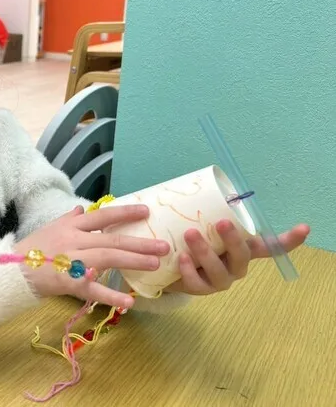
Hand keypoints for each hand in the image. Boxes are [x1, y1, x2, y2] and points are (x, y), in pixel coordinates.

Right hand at [15, 205, 169, 308]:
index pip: (103, 215)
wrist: (12, 270)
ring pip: (107, 258)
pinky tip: (130, 302)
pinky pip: (93, 290)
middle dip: (139, 242)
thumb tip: (85, 207)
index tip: (147, 211)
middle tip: (164, 245)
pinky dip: (111, 296)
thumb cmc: (33, 248)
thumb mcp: (51, 227)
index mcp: (71, 225)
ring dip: (133, 261)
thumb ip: (70, 218)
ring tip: (156, 264)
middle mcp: (74, 240)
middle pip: (111, 239)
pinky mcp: (68, 283)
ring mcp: (72, 261)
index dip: (125, 212)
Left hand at [166, 220, 309, 294]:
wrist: (170, 268)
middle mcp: (236, 265)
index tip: (304, 228)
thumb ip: (205, 212)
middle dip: (233, 239)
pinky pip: (197, 283)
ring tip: (190, 234)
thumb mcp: (201, 225)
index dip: (288, 240)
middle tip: (221, 222)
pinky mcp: (201, 290)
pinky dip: (189, 270)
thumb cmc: (192, 241)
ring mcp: (220, 279)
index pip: (271, 246)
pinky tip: (183, 257)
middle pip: (242, 256)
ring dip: (205, 251)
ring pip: (219, 270)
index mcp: (242, 248)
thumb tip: (198, 184)